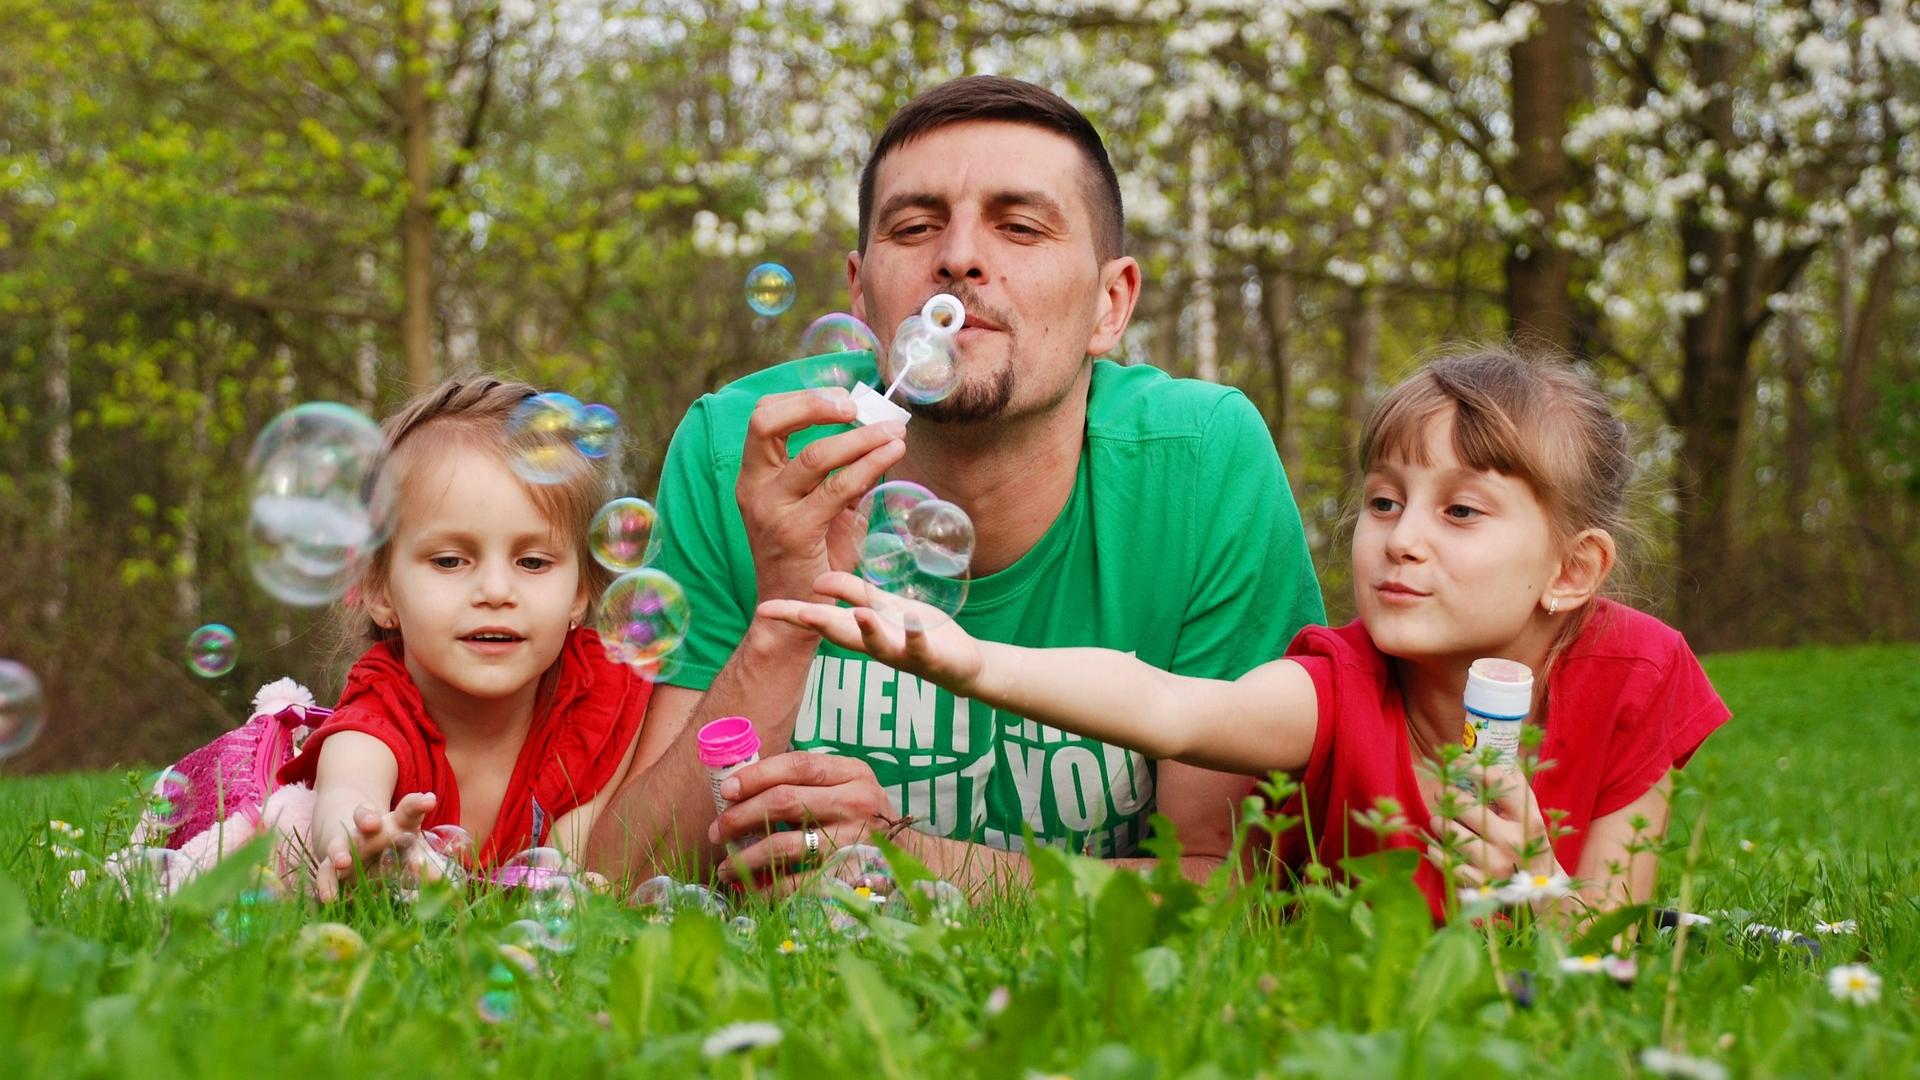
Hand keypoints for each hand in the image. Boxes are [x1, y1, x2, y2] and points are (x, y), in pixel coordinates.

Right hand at [313, 791, 436, 901]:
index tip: (428, 801)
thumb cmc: (394, 848)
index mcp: (395, 823)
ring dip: (341, 852)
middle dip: (367, 819)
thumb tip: (440, 882)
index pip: (407, 810)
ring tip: (343, 861)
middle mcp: (368, 831)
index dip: (417, 805)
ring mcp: (348, 845)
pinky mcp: (333, 865)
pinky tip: (328, 898)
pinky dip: (327, 884)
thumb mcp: (412, 851)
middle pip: (366, 820)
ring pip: (342, 843)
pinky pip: (327, 873)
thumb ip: (424, 864)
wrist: (356, 839)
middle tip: (372, 823)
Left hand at [705, 751, 897, 894]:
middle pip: (784, 802)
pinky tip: (752, 889)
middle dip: (741, 817)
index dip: (757, 775)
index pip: (798, 765)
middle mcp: (856, 803)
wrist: (910, 860)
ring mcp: (854, 841)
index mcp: (853, 773)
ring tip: (725, 866)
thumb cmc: (864, 819)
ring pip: (784, 845)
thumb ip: (809, 781)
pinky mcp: (849, 877)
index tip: (728, 789)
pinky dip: (768, 888)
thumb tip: (743, 787)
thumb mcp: (849, 787)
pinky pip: (798, 884)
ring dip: (746, 857)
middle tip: (718, 831)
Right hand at [738, 389, 906, 603]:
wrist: (796, 612)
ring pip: (813, 455)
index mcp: (754, 476)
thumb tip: (878, 434)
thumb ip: (840, 472)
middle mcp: (753, 488)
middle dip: (815, 403)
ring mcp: (769, 510)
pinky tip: (892, 455)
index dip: (801, 398)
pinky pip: (837, 489)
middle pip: (766, 421)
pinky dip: (869, 465)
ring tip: (896, 432)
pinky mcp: (795, 532)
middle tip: (858, 406)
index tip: (843, 399)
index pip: (763, 417)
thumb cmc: (813, 558)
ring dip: (862, 438)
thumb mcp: (822, 507)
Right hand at [756, 570, 985, 694]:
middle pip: (843, 636)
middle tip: (798, 613)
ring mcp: (903, 653)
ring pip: (880, 646)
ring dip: (868, 630)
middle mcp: (876, 645)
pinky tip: (909, 618)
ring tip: (859, 613)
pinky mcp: (930, 657)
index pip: (822, 620)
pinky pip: (920, 646)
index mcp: (862, 630)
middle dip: (821, 623)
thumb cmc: (916, 632)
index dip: (792, 615)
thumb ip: (853, 592)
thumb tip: (817, 580)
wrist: (961, 663)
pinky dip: (913, 634)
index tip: (763, 609)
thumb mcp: (883, 606)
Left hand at [1425, 767, 1556, 889]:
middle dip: (1448, 794)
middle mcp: (1512, 841)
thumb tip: (1493, 755)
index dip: (1472, 766)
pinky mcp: (1480, 884)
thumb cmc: (1528, 845)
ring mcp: (1495, 864)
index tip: (1457, 761)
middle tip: (1442, 792)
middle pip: (1466, 806)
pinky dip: (1437, 850)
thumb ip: (1515, 787)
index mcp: (1528, 820)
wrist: (1540, 894)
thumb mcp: (1530, 816)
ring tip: (1440, 820)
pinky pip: (1445, 860)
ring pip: (1450, 831)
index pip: (1498, 781)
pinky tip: (1440, 844)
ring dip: (1439, 821)